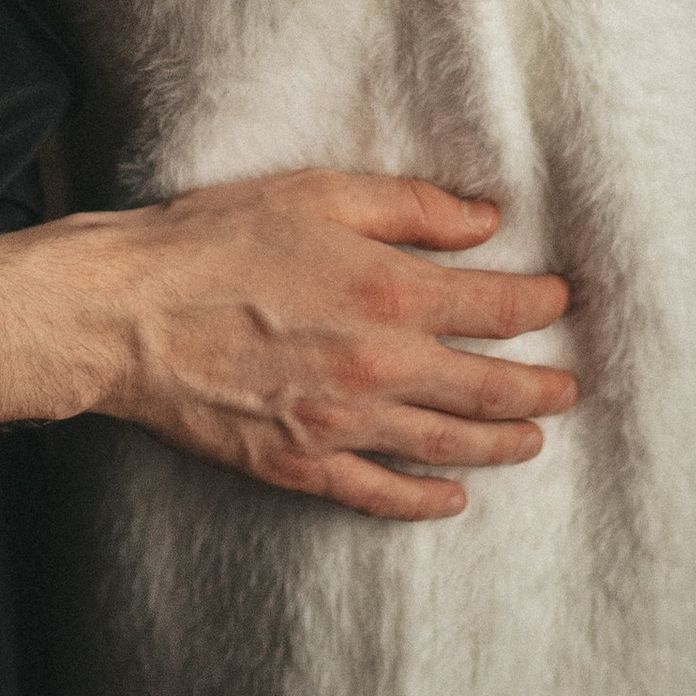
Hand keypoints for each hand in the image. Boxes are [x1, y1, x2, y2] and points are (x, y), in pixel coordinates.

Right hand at [0, 170, 574, 522]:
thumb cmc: (215, 240)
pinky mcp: (298, 464)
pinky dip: (424, 501)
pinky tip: (452, 499)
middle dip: (539, 388)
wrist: (127, 313)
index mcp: (390, 294)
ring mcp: (340, 425)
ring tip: (531, 440)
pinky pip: (380, 494)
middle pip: (489, 388)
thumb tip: (484, 221)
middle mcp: (379, 368)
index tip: (559, 301)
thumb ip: (413, 209)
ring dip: (500, 444)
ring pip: (448, 446)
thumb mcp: (320, 194)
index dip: (541, 305)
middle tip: (568, 387)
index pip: (499, 307)